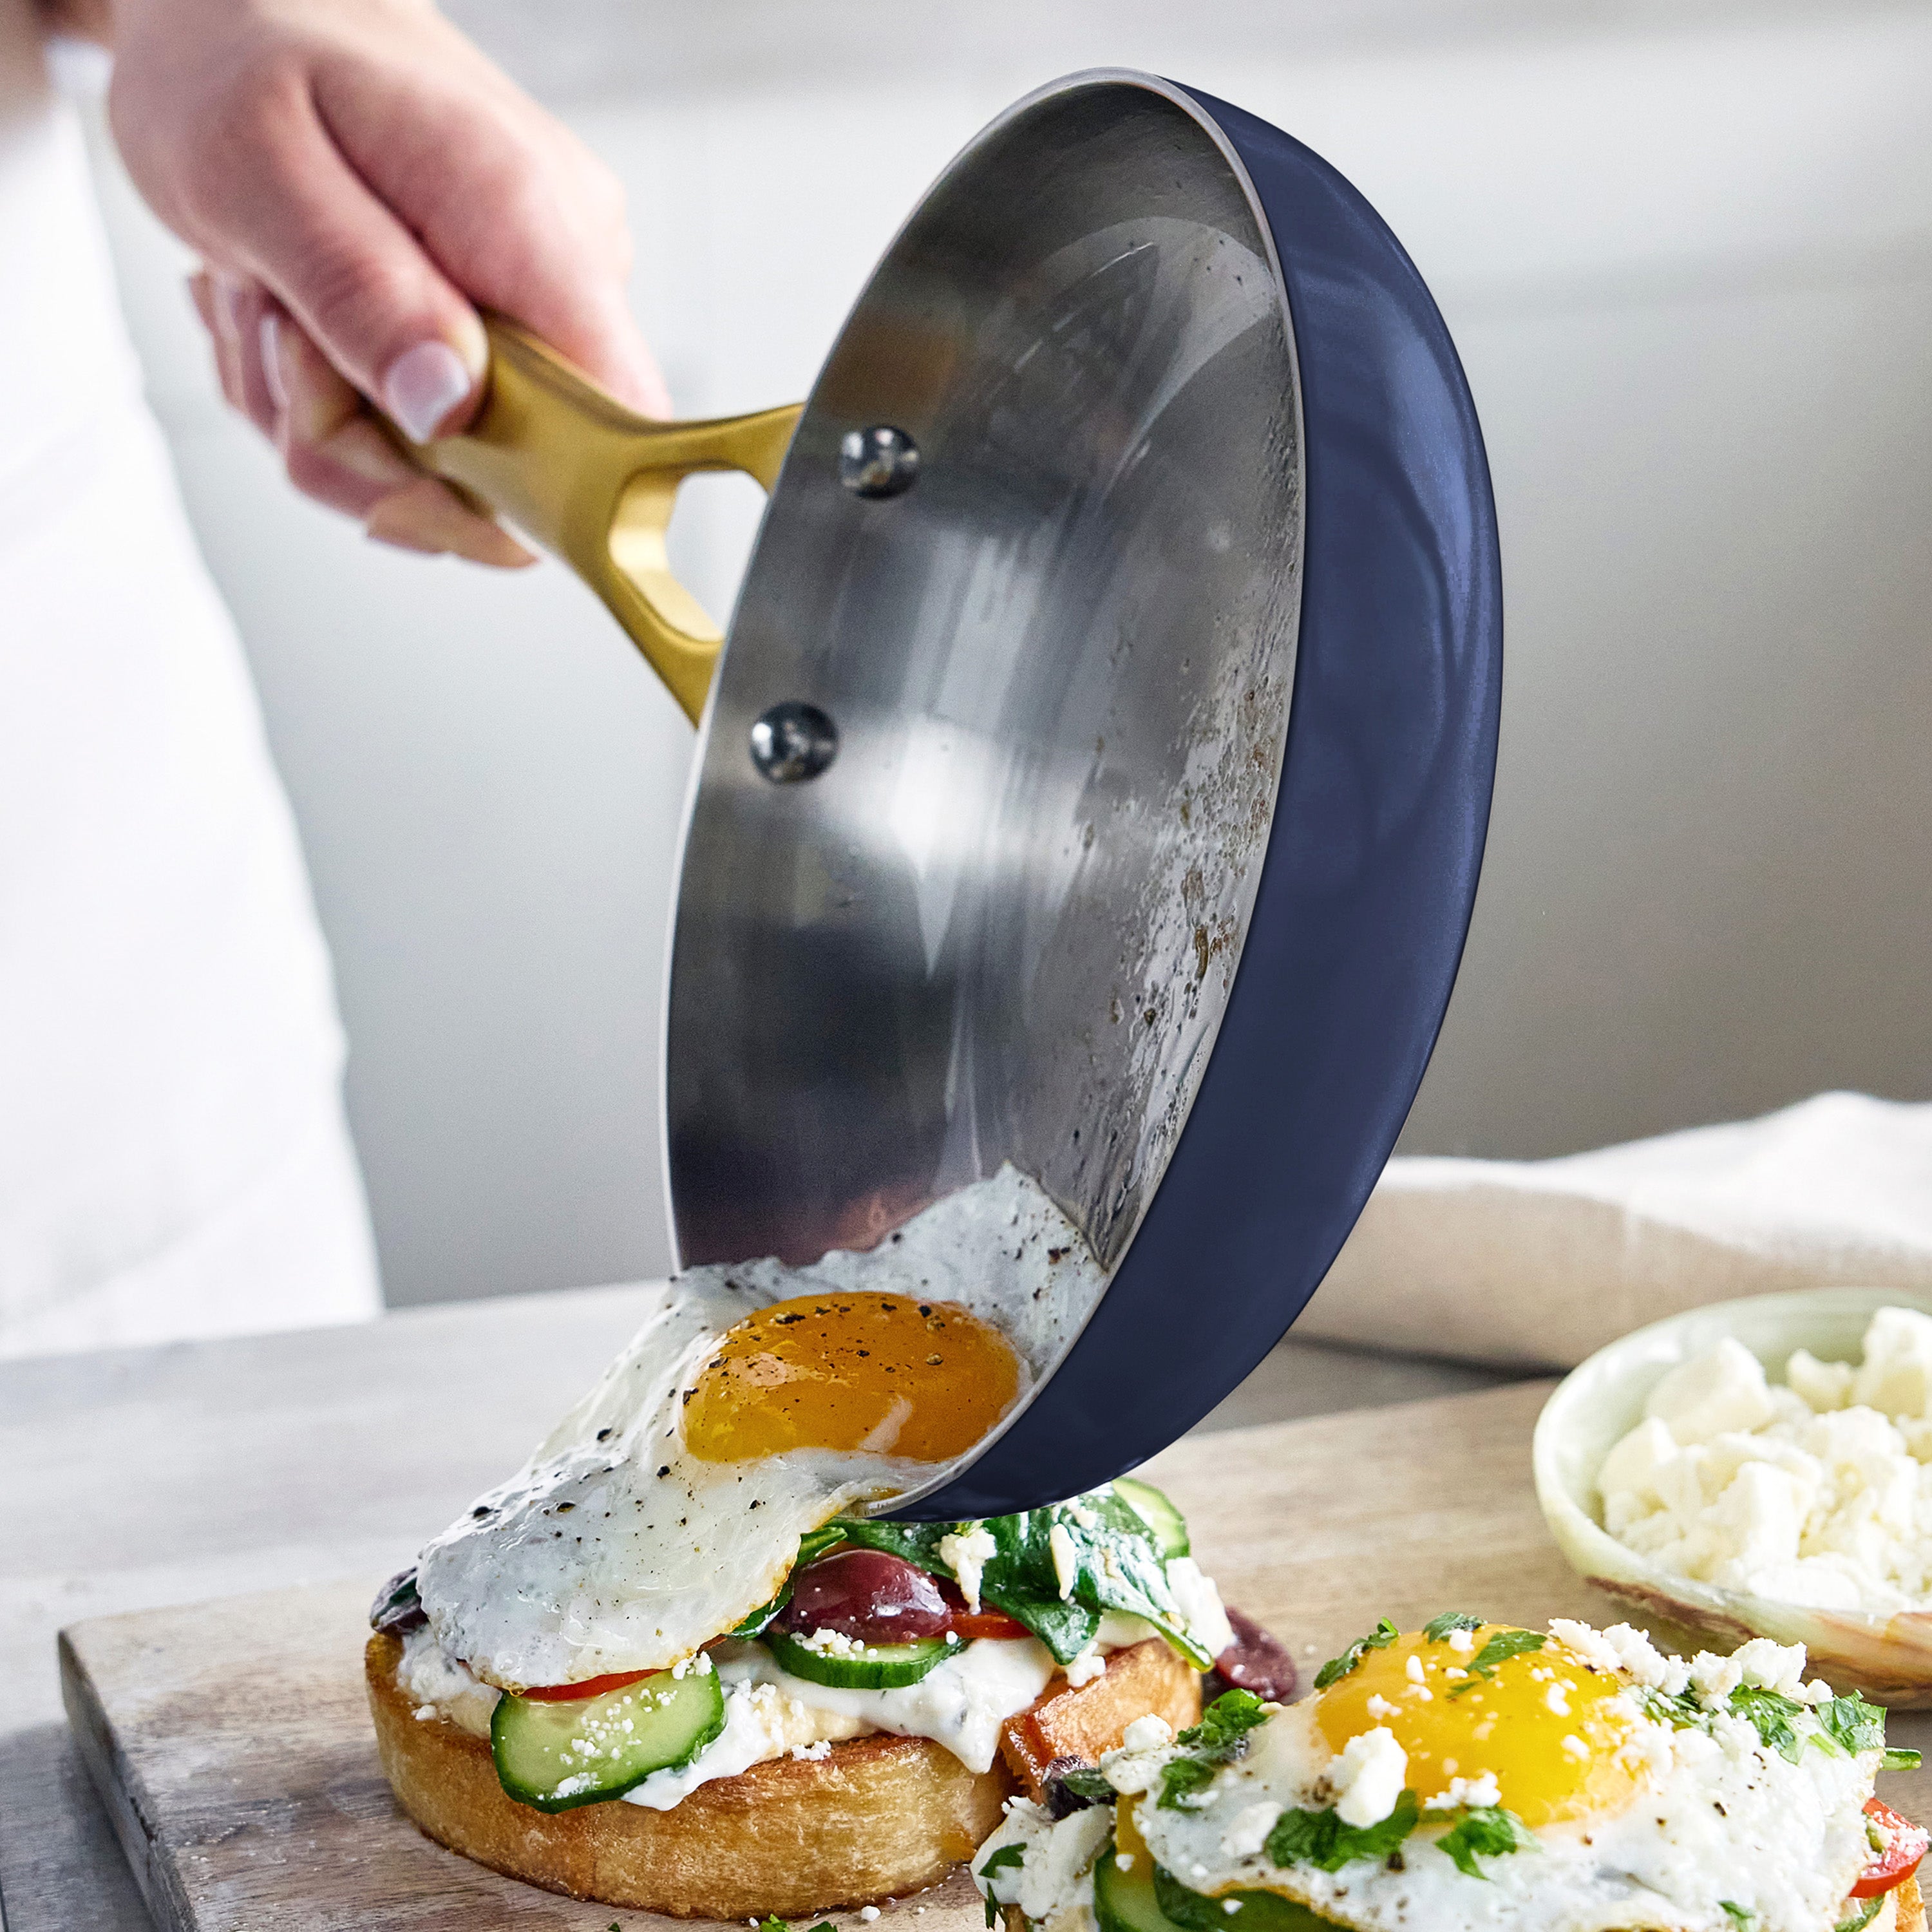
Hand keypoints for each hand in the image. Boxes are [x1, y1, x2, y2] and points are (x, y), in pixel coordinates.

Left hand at [104, 0, 669, 564]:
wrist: (236, 2)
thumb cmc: (237, 53)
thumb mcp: (252, 171)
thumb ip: (356, 292)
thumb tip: (448, 410)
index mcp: (524, 215)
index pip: (619, 413)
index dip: (532, 490)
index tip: (413, 471)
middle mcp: (561, 255)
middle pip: (513, 463)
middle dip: (366, 443)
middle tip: (277, 344)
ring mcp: (540, 288)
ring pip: (452, 453)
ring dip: (332, 413)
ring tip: (275, 309)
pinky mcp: (508, 311)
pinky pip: (431, 418)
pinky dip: (342, 392)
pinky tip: (302, 314)